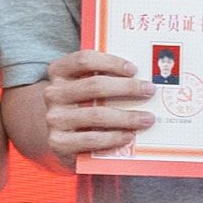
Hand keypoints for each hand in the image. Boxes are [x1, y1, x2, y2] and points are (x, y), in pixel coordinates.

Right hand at [17, 49, 150, 166]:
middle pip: (94, 86)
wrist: (58, 133)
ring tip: (147, 118)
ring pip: (96, 114)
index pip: (84, 59)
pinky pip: (91, 139)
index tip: (133, 69)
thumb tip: (141, 78)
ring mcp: (54, 118)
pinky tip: (129, 136)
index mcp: (58, 71)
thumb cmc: (81, 104)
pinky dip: (113, 138)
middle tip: (149, 91)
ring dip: (127, 117)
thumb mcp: (85, 85)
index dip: (110, 62)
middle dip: (127, 88)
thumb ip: (104, 77)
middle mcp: (53, 93)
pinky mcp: (58, 142)